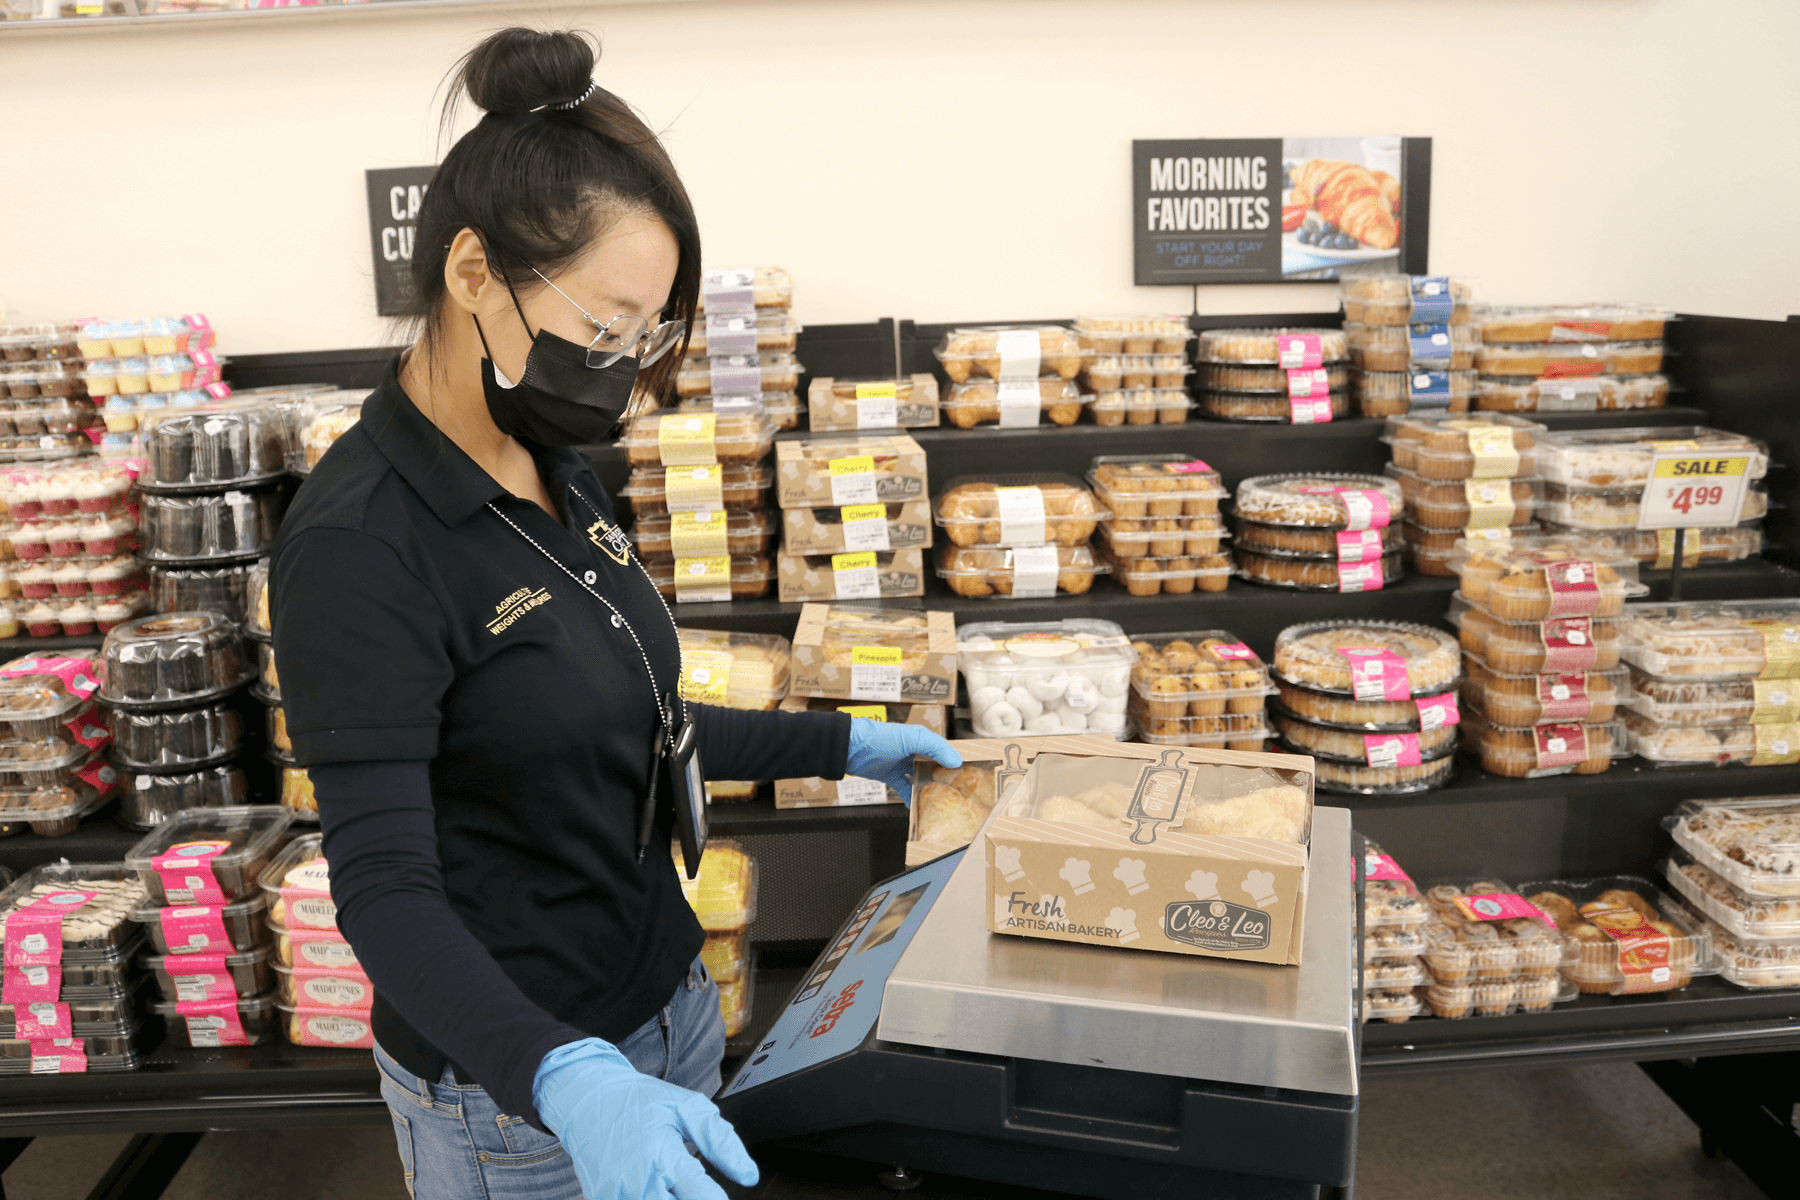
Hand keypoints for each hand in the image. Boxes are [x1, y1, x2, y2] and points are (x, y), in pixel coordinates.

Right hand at [534, 1037, 756, 1199]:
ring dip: (673, 1198)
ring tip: (672, 1182)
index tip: (719, 1192)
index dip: (719, 1198)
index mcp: (663, 1156)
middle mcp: (638, 1183)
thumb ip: (720, 1141)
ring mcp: (617, 1196)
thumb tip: (749, 1175)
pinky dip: (651, 1196)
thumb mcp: (685, 1106)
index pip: (705, 1198)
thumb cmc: (638, 1101)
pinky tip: (657, 1186)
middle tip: (696, 1187)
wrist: (586, 1099)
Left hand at [846, 717, 961, 805]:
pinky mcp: (892, 777)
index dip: (956, 761)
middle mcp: (914, 751)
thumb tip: (956, 761)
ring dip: (929, 790)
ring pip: (921, 779)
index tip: (971, 775)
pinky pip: (906, 790)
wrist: (850, 749)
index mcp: (921, 739)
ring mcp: (902, 764)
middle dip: (945, 779)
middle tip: (958, 793)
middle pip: (934, 767)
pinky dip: (911, 799)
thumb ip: (934, 747)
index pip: (944, 750)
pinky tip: (918, 808)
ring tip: (941, 803)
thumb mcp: (910, 738)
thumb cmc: (879, 738)